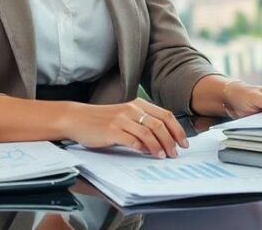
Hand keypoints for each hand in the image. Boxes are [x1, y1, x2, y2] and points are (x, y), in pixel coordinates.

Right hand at [64, 98, 188, 157]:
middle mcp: (132, 109)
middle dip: (171, 140)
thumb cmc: (102, 120)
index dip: (177, 130)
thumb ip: (142, 124)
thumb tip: (162, 140)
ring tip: (163, 156)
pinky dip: (142, 148)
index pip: (165, 115)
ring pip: (148, 133)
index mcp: (138, 104)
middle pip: (160, 124)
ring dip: (159, 146)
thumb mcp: (125, 117)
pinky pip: (132, 140)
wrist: (78, 118)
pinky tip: (146, 154)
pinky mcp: (112, 131)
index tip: (183, 142)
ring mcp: (122, 119)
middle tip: (175, 153)